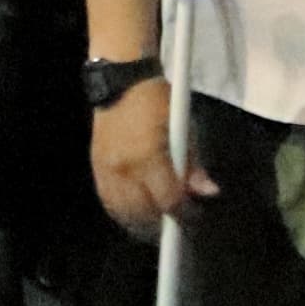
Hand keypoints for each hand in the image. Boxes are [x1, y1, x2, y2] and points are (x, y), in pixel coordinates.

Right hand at [87, 76, 207, 230]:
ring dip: (142, 223)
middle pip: (143, 213)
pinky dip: (123, 212)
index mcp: (147, 157)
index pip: (168, 200)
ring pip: (122, 212)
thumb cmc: (156, 100)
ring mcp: (106, 170)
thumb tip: (208, 192)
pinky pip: (108, 201)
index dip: (184, 214)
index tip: (195, 217)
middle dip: (163, 223)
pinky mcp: (96, 168)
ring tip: (157, 224)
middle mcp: (124, 169)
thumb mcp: (184, 126)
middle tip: (179, 224)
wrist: (121, 80)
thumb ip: (193, 163)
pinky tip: (135, 214)